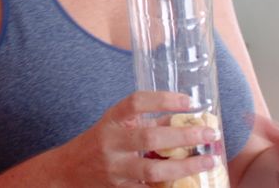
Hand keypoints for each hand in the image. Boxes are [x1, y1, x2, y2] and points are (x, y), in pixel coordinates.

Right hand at [57, 91, 222, 186]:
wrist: (67, 171)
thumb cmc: (99, 144)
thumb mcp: (118, 127)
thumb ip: (147, 124)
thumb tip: (185, 121)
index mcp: (111, 121)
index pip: (136, 102)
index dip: (163, 99)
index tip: (189, 101)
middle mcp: (110, 143)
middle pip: (150, 137)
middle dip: (184, 136)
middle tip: (210, 133)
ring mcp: (114, 169)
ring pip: (153, 170)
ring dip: (185, 166)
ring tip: (209, 161)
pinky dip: (171, 187)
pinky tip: (191, 184)